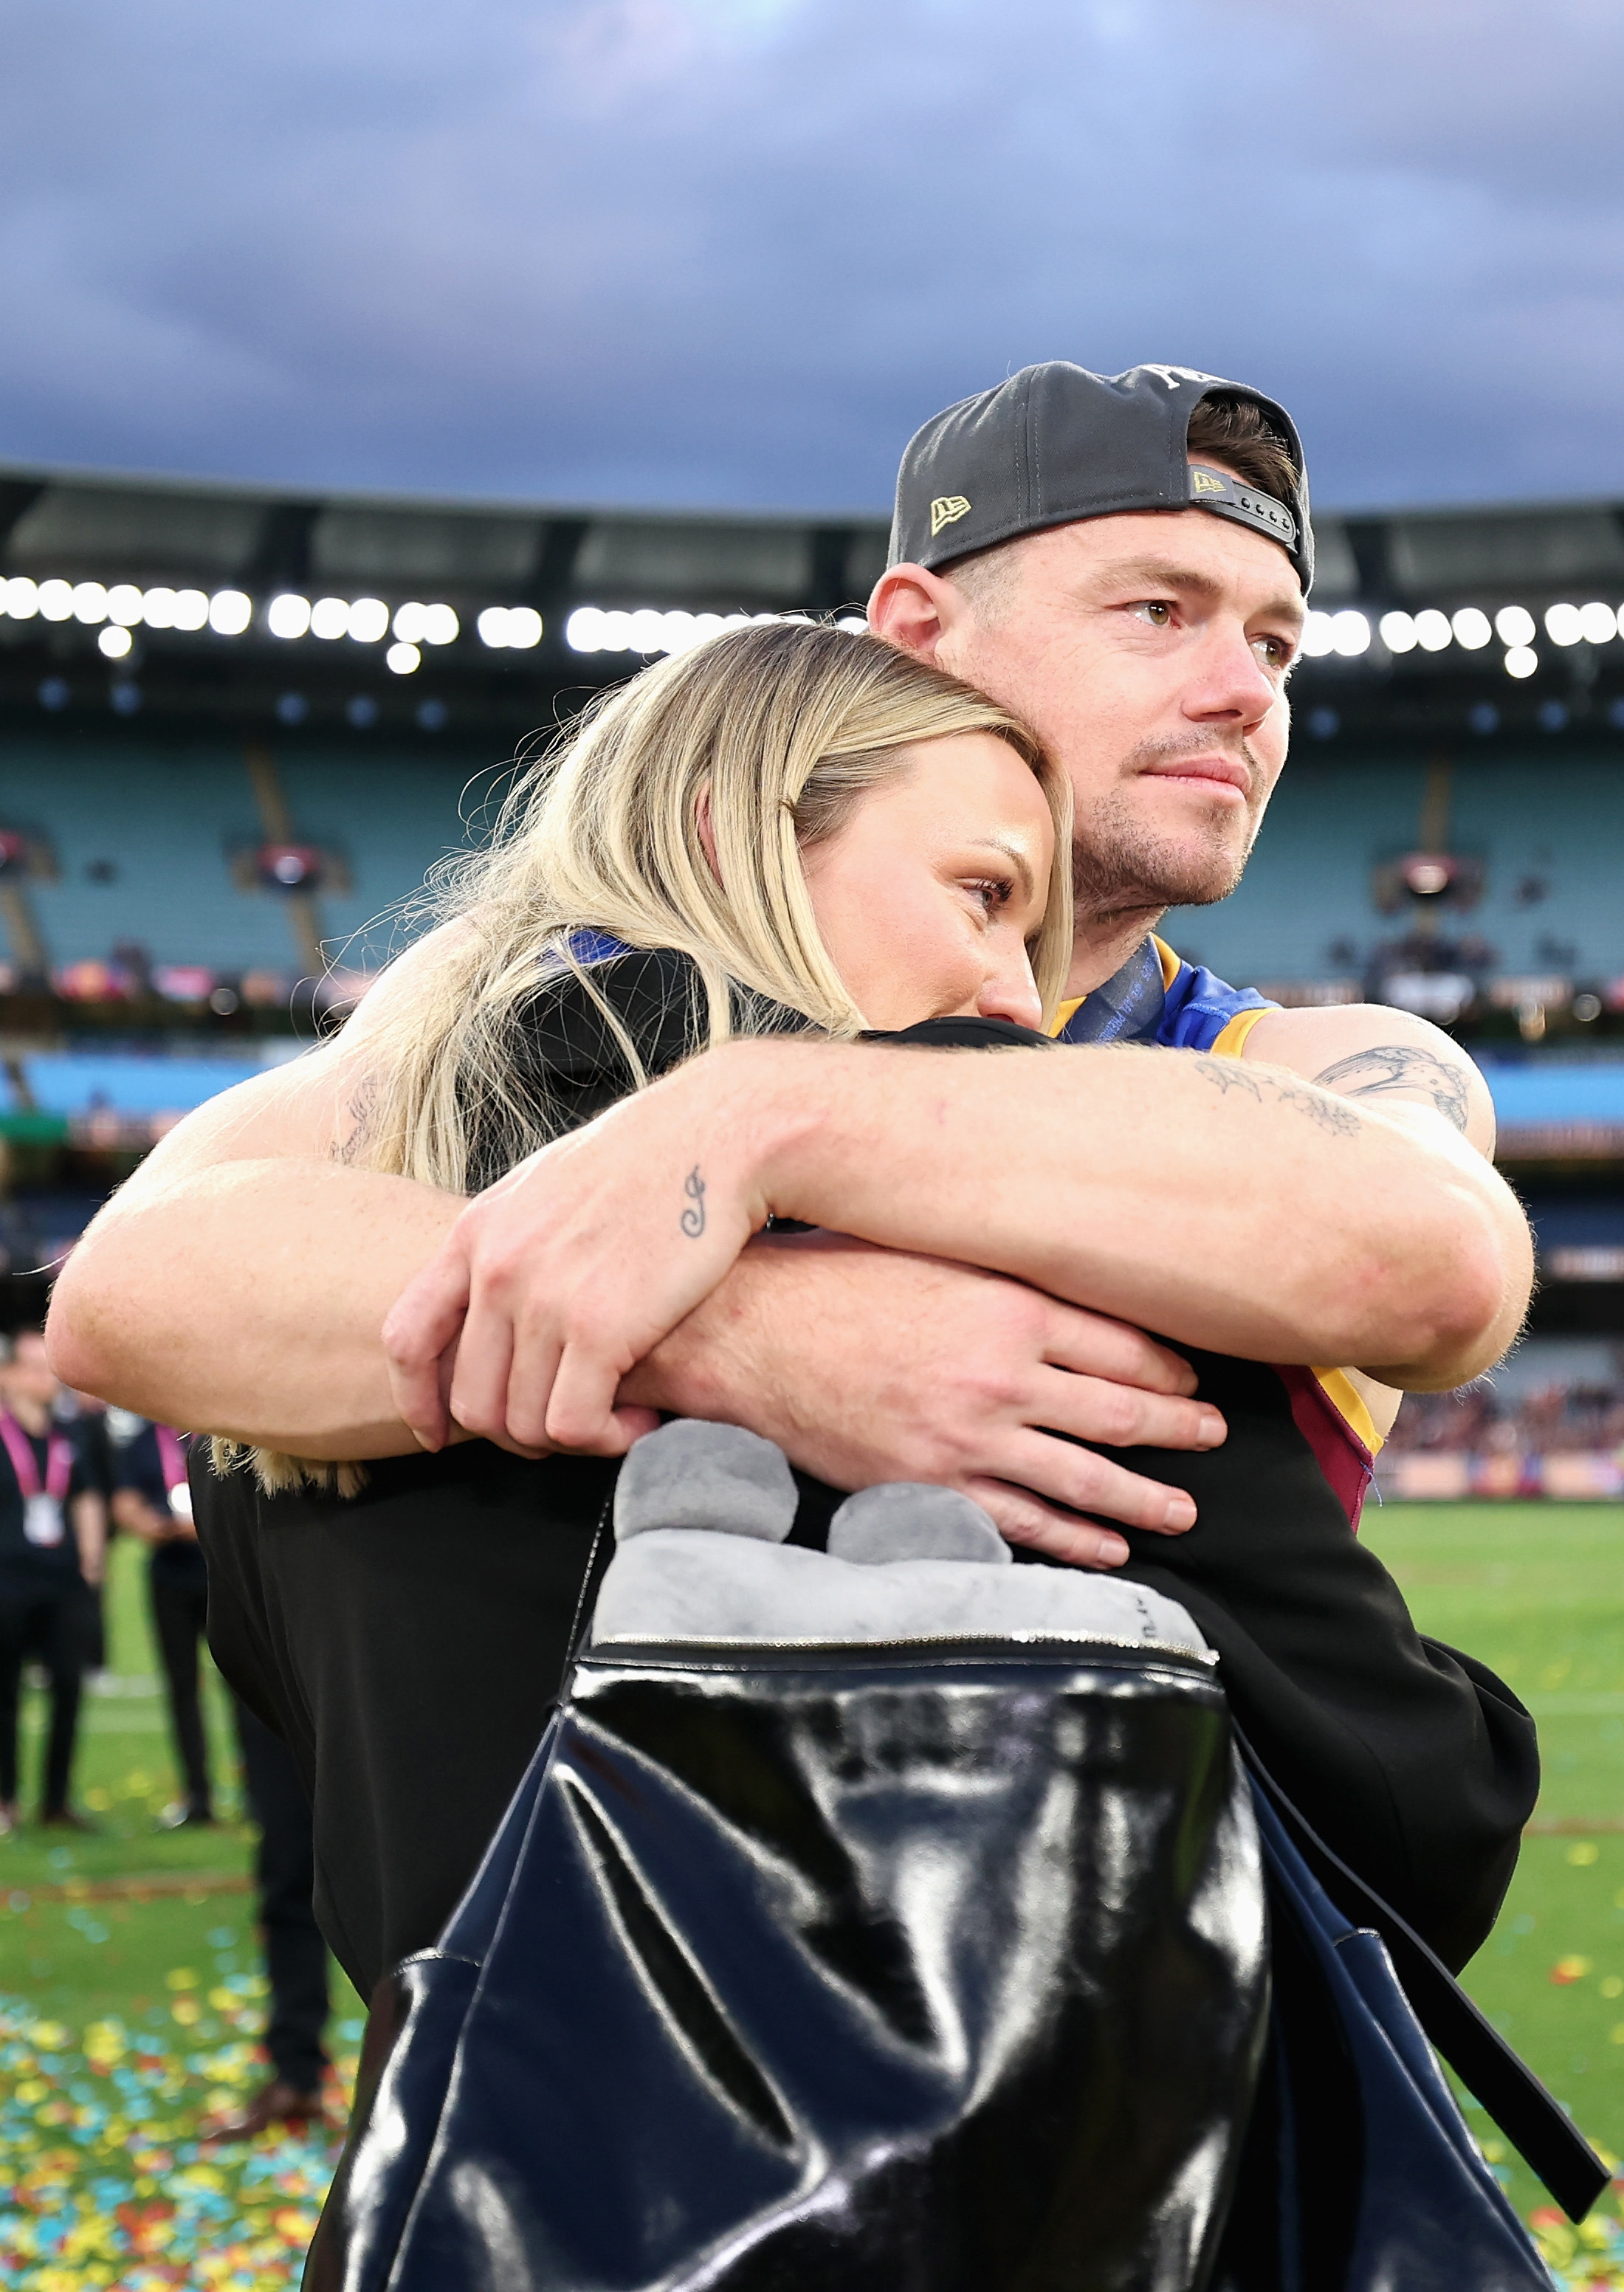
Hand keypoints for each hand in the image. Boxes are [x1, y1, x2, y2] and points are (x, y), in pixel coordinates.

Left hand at [383, 1055, 775, 1455]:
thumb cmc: (644, 1162)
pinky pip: (575, 1425)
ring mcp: (543, 1299)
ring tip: (615, 1422)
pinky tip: (642, 1420)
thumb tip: (497, 1294)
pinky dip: (606, 1440)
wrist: (711, 1138)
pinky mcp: (600, 1327)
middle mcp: (496, 1270)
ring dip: (570, 1442)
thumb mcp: (545, 1187)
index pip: (407, 1339)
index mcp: (475, 1235)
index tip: (441, 1433)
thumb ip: (509, 1242)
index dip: (419, 1401)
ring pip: (524, 1423)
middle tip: (569, 1428)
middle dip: (517, 1434)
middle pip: (472, 1401)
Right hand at [629, 1233, 1227, 1569]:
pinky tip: (1109, 1547)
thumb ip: (1004, 1274)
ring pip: (1084, 1476)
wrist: (750, 1332)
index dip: (1169, 1367)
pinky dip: (1075, 1538)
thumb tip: (1067, 1281)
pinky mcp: (932, 1484)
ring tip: (1183, 1509)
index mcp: (1009, 1306)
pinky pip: (1023, 1521)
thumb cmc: (834, 1279)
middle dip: (1178, 1430)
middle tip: (1214, 1439)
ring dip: (1144, 1496)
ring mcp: (969, 1437)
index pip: (1121, 1345)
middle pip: (1119, 1412)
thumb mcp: (934, 1253)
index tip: (1194, 1378)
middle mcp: (1002, 1375)